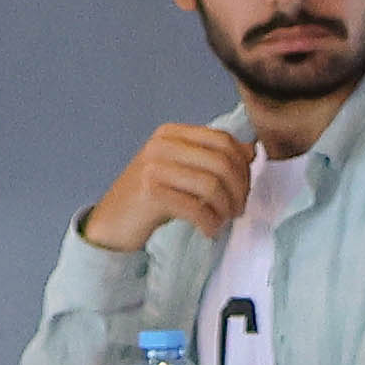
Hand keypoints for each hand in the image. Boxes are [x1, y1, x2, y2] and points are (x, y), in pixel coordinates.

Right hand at [79, 122, 249, 256]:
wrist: (113, 222)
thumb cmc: (154, 196)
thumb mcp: (184, 170)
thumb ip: (213, 157)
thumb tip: (251, 150)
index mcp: (172, 134)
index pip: (224, 141)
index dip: (243, 167)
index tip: (244, 189)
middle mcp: (160, 145)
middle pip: (222, 163)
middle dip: (239, 190)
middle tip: (238, 209)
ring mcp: (152, 167)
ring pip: (212, 185)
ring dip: (226, 208)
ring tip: (223, 220)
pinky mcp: (149, 193)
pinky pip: (195, 207)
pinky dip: (209, 222)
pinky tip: (208, 229)